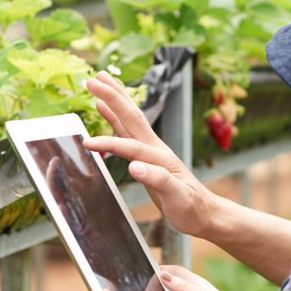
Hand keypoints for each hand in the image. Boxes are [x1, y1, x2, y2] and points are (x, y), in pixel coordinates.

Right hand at [84, 71, 218, 238]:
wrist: (203, 212)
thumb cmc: (191, 206)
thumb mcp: (177, 196)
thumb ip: (158, 179)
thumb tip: (134, 167)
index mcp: (160, 156)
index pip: (130, 145)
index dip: (109, 143)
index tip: (87, 143)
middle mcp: (154, 147)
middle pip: (130, 115)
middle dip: (112, 95)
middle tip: (93, 78)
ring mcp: (150, 149)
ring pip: (128, 118)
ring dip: (113, 99)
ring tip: (99, 82)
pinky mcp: (146, 156)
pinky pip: (126, 131)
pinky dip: (114, 118)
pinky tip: (104, 110)